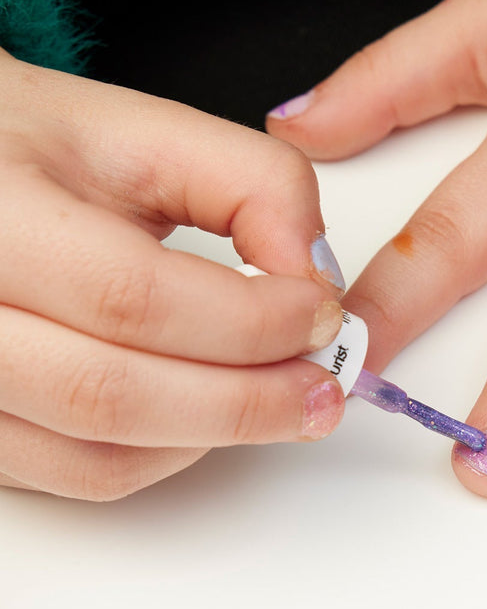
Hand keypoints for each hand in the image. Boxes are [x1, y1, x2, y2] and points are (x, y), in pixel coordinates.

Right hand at [0, 54, 348, 499]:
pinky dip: (168, 453)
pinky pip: (77, 476)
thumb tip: (315, 277)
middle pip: (110, 395)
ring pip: (96, 456)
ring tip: (284, 399)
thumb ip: (256, 183)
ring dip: (215, 435)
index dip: (248, 319)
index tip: (322, 314)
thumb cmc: (40, 149)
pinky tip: (213, 407)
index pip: (133, 296)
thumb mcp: (154, 131)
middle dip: (247, 400)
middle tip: (324, 388)